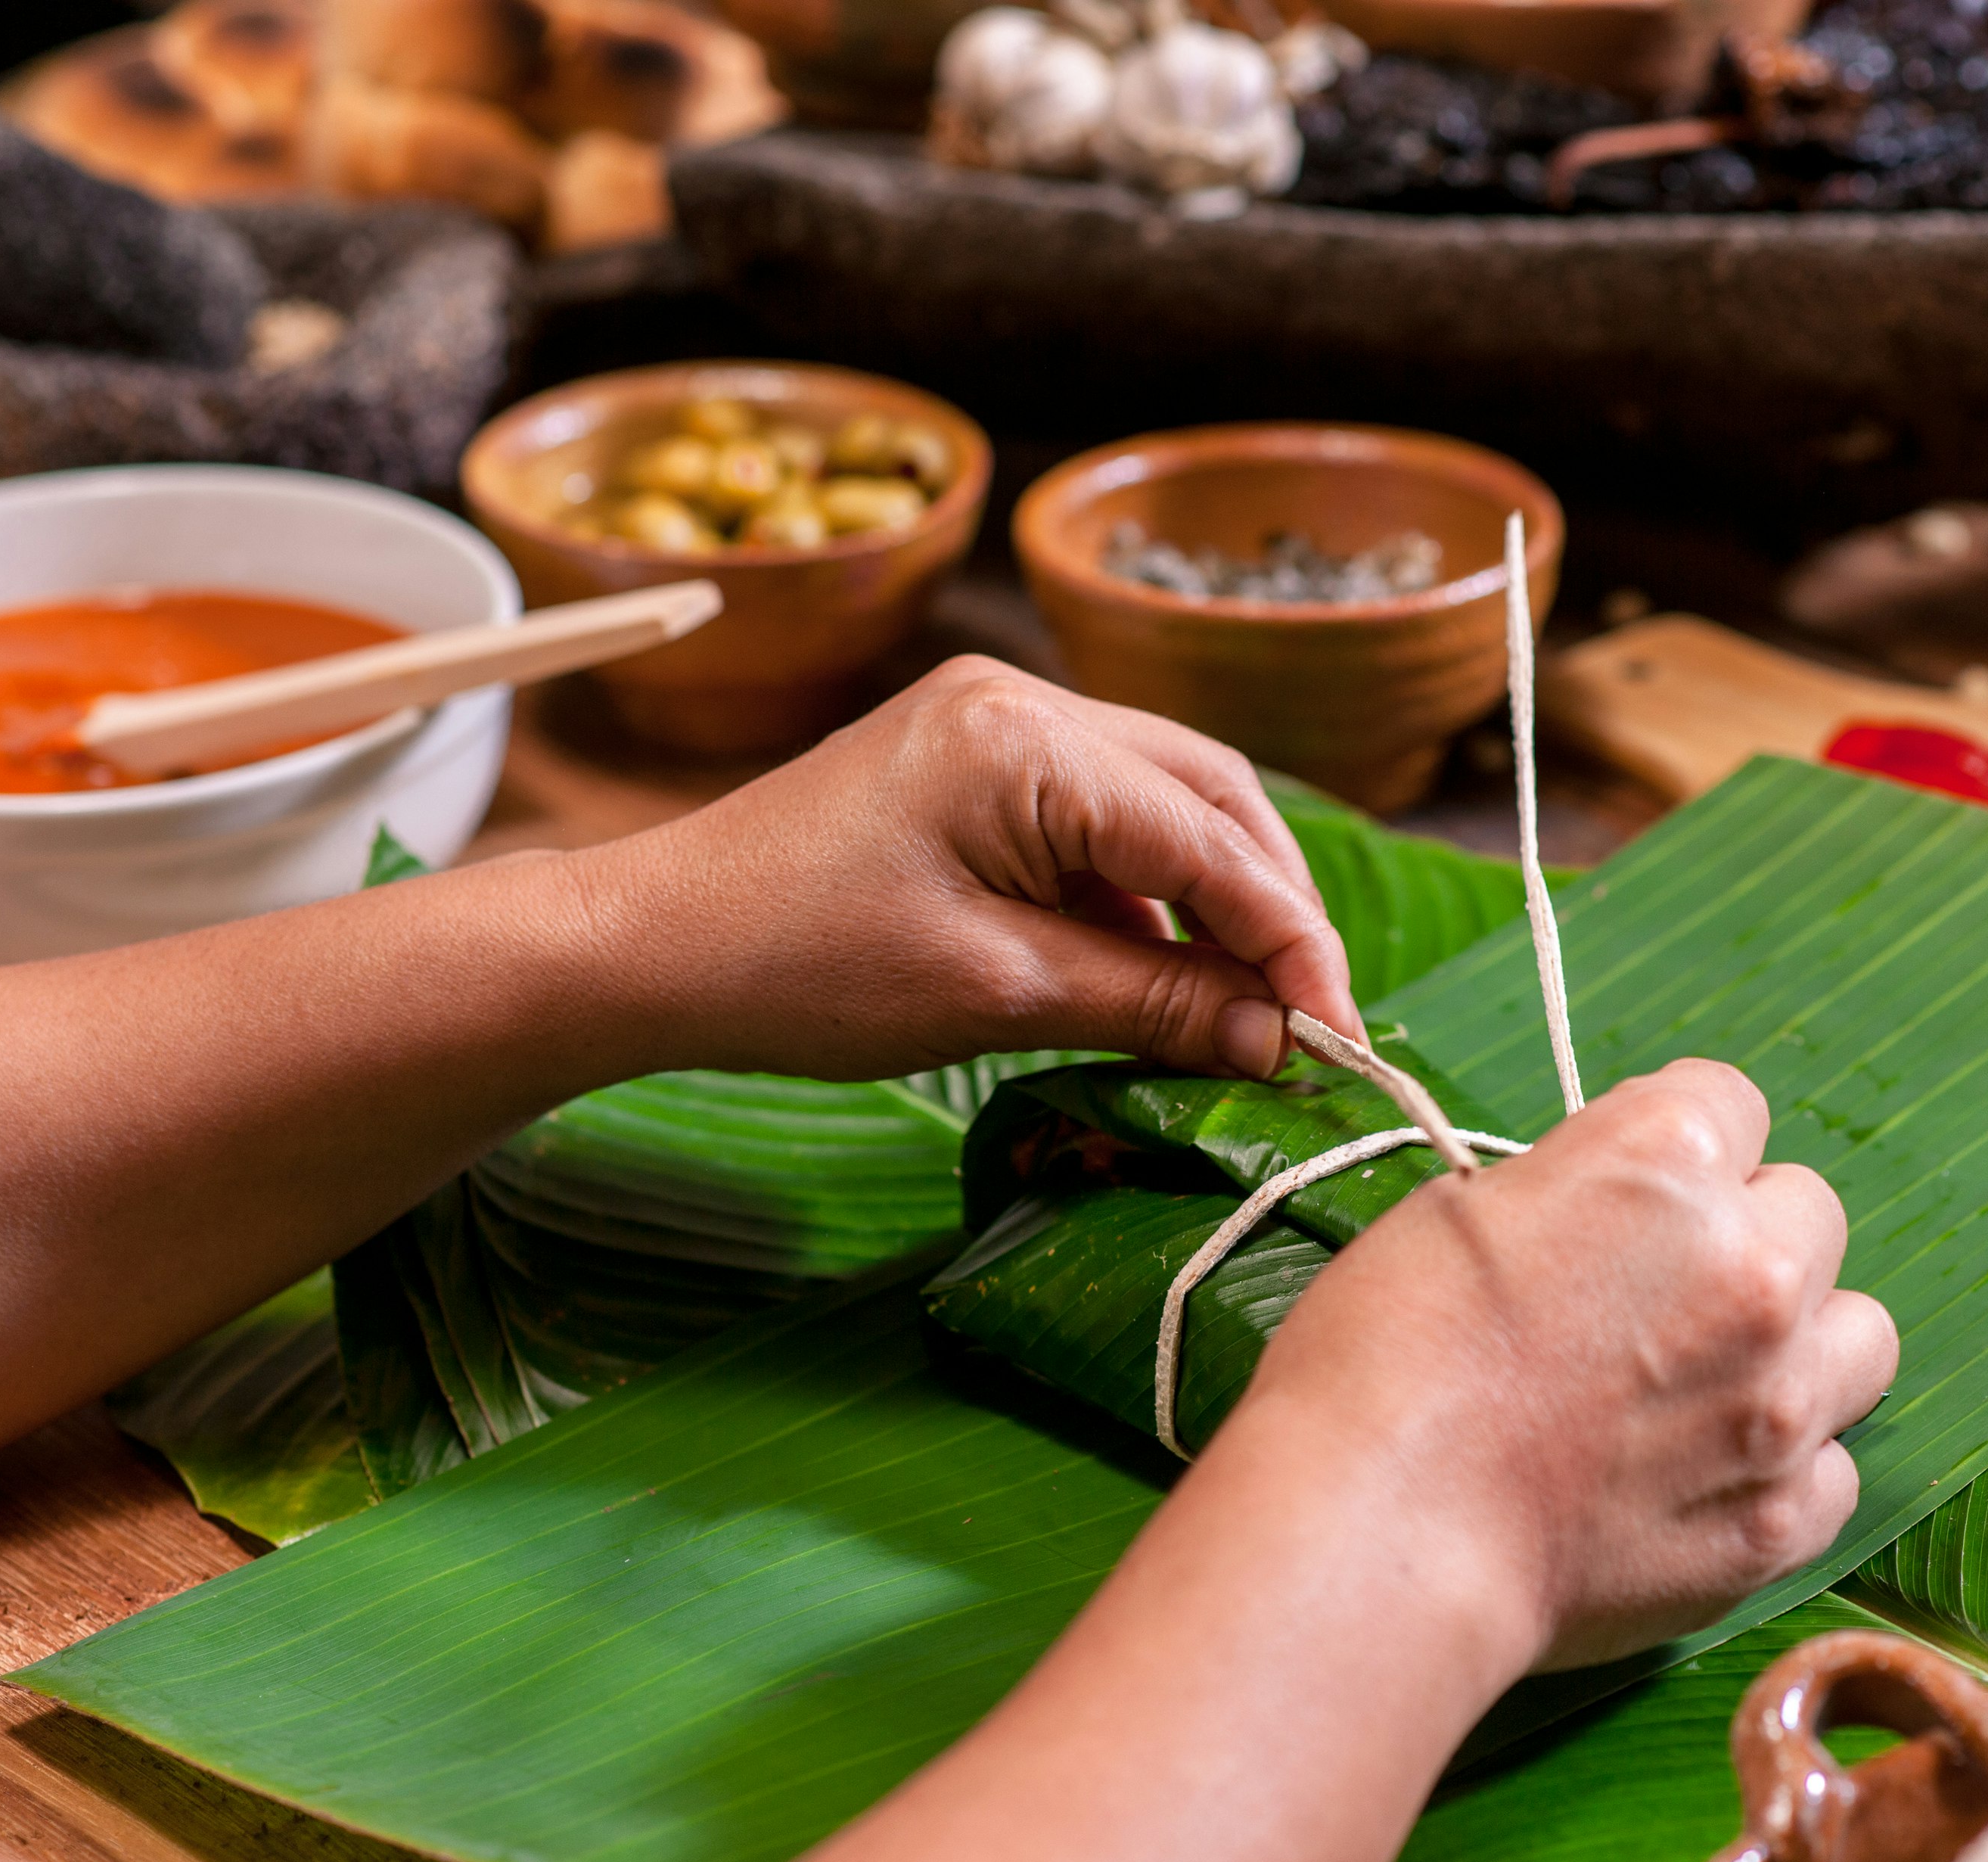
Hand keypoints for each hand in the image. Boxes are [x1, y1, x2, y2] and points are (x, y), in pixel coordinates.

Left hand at [608, 656, 1361, 1081]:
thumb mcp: (996, 994)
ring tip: (1247, 1006)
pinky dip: (1141, 895)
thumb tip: (1283, 1036)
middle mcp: (1022, 700)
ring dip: (1212, 901)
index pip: (1212, 839)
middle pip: (1207, 794)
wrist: (649, 944)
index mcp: (1028, 739)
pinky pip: (1096, 819)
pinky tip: (1159, 972)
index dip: (1291, 942)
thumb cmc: (800, 967)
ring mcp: (992, 720)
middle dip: (1270, 906)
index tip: (1338, 1035)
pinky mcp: (969, 759)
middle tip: (1312, 1016)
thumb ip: (1155, 1000)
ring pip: (1160, 802)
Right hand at [1230, 1057, 1898, 1671]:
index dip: (1674, 1152)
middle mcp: (1754, 1263)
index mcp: (1664, 1158)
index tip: (1630, 1199)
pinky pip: (1833, 1473)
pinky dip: (1779, 1475)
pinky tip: (1695, 1488)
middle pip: (1809, 1213)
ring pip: (1861, 1337)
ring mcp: (1783, 1400)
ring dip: (1799, 1350)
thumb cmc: (1380, 1362)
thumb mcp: (1455, 1214)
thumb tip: (1610, 1225)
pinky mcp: (1782, 1520)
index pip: (1729, 1102)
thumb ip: (1574, 1197)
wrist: (1382, 1534)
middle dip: (1745, 1242)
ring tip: (1708, 1392)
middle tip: (1657, 1303)